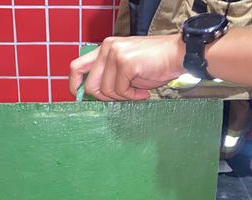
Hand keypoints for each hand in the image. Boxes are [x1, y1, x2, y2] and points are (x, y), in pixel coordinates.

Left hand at [69, 34, 184, 100]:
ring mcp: (115, 54)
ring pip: (107, 91)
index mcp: (105, 48)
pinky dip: (132, 96)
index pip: (77, 66)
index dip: (74, 85)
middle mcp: (107, 48)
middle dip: (106, 98)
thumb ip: (108, 77)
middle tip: (123, 97)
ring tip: (137, 92)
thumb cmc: (154, 64)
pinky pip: (121, 91)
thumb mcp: (125, 69)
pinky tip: (143, 92)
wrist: (177, 55)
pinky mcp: (126, 63)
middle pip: (91, 86)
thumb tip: (92, 95)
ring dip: (123, 97)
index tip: (79, 97)